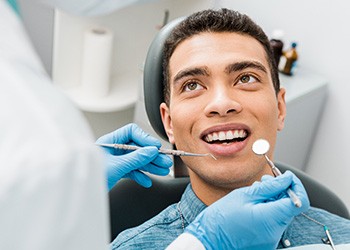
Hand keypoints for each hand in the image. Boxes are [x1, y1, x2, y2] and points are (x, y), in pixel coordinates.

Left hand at [96, 123, 172, 189]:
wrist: (80, 194)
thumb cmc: (89, 178)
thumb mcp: (116, 166)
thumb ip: (135, 158)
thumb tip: (151, 151)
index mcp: (109, 141)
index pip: (131, 132)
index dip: (145, 139)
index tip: (155, 147)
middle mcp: (112, 149)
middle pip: (137, 147)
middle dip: (151, 155)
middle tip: (164, 161)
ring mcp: (115, 161)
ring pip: (136, 160)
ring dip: (150, 166)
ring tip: (161, 170)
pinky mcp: (116, 171)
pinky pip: (131, 170)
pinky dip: (140, 175)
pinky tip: (147, 181)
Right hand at [185, 171, 309, 249]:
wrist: (208, 240)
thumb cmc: (221, 219)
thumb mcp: (244, 195)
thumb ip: (269, 187)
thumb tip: (286, 179)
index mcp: (271, 219)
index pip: (299, 201)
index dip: (295, 186)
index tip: (286, 177)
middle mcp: (275, 232)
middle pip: (289, 207)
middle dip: (281, 190)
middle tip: (265, 181)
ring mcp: (271, 239)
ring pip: (281, 213)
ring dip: (273, 200)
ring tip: (255, 193)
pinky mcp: (265, 242)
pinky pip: (273, 222)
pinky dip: (267, 210)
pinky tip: (253, 205)